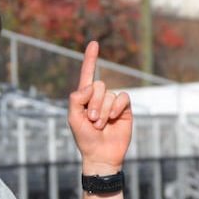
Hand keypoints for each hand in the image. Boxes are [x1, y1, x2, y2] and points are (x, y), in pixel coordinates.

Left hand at [68, 41, 132, 172]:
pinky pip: (123, 98)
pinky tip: (114, 119)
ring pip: (110, 94)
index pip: (88, 74)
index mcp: (85, 97)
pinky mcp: (125, 109)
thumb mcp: (73, 118)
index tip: (94, 43)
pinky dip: (116, 108)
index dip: (90, 58)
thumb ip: (76, 99)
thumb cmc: (84, 138)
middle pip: (98, 85)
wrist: (101, 155)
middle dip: (94, 103)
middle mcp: (99, 97)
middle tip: (92, 120)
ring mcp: (113, 102)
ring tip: (100, 125)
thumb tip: (89, 86)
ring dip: (104, 110)